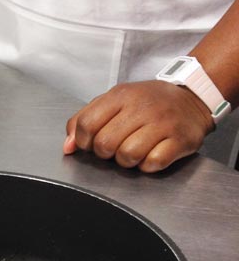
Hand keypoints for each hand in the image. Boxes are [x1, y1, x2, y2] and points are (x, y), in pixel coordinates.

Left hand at [63, 80, 214, 172]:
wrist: (191, 98)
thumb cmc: (146, 103)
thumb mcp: (113, 101)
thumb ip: (84, 120)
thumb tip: (68, 147)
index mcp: (121, 96)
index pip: (86, 124)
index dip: (84, 141)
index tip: (92, 143)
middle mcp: (142, 107)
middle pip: (104, 144)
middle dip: (105, 153)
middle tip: (116, 146)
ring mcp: (163, 123)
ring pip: (127, 156)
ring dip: (126, 160)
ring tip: (134, 150)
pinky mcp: (180, 140)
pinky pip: (152, 163)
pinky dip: (148, 164)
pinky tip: (151, 154)